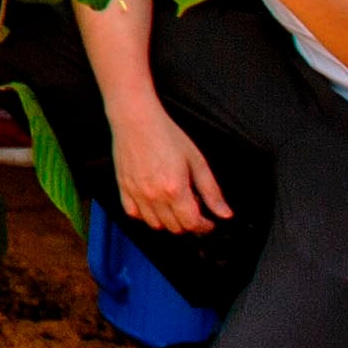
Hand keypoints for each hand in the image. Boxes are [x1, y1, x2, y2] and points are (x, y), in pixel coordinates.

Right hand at [108, 99, 231, 234]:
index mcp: (175, 190)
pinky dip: (146, 215)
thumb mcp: (197, 161)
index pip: (191, 224)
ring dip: (168, 221)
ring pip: (155, 224)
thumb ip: (212, 191)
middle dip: (188, 223)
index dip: (204, 226)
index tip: (208, 222)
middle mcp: (154, 196)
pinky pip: (134, 214)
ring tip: (175, 205)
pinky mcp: (123, 188)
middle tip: (194, 208)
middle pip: (175, 227)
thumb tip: (224, 214)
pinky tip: (154, 203)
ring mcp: (137, 194)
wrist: (137, 120)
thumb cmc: (167, 135)